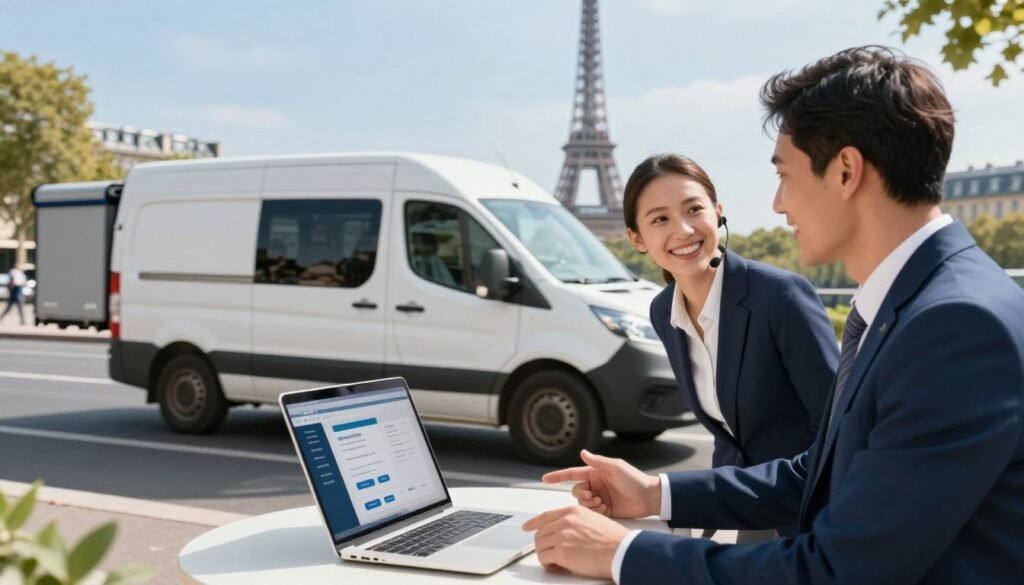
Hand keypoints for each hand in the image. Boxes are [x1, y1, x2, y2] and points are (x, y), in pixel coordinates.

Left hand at [522, 505, 628, 578]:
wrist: (622, 550)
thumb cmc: (613, 540)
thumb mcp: (593, 520)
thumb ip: (575, 522)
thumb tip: (563, 533)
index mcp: (573, 511)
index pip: (546, 516)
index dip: (534, 523)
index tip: (527, 527)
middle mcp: (565, 520)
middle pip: (540, 532)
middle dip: (543, 544)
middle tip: (551, 553)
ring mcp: (562, 535)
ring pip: (539, 545)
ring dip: (545, 555)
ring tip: (557, 561)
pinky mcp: (562, 551)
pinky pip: (543, 558)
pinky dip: (548, 564)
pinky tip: (557, 566)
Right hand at [542, 449, 660, 518]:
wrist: (649, 498)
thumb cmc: (635, 480)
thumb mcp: (616, 467)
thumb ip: (597, 461)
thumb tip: (583, 452)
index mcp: (595, 473)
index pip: (572, 474)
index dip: (558, 476)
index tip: (545, 479)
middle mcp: (595, 485)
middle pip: (576, 491)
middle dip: (581, 495)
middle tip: (593, 497)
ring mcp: (599, 497)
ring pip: (582, 504)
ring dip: (589, 505)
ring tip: (602, 503)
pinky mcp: (605, 510)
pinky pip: (592, 513)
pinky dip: (596, 512)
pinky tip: (606, 509)